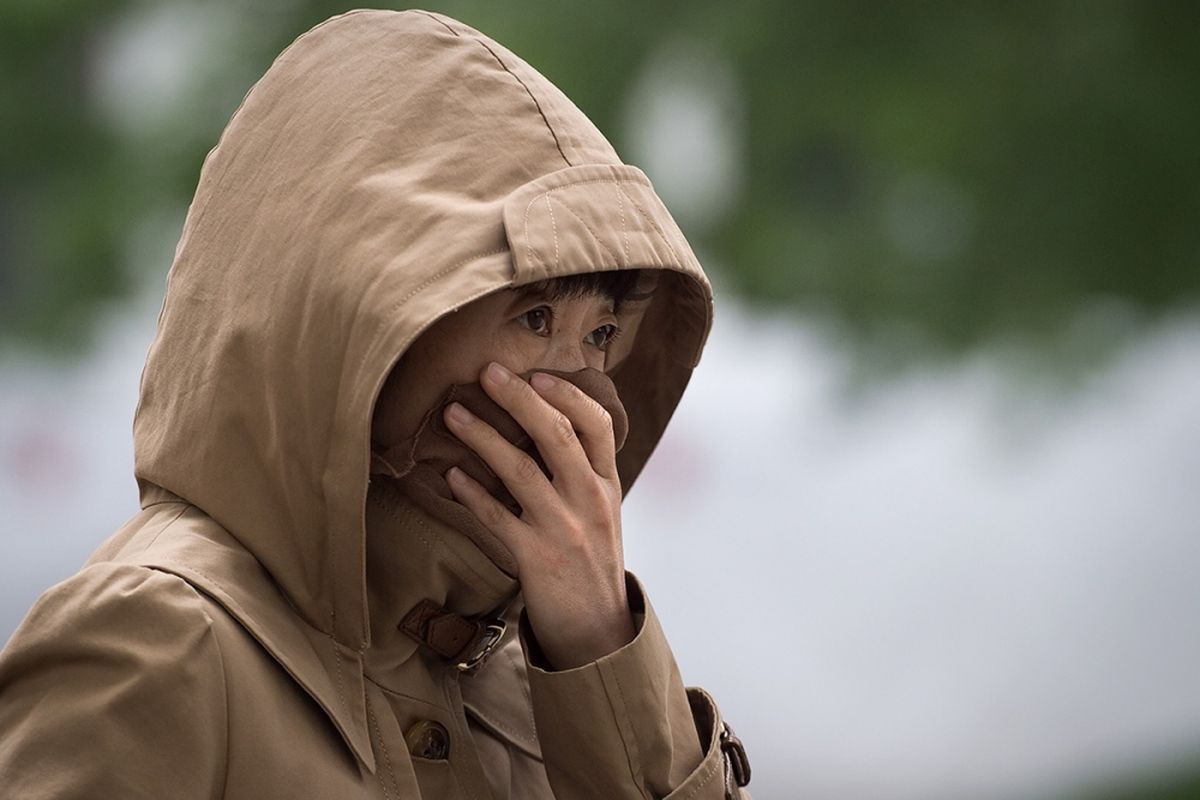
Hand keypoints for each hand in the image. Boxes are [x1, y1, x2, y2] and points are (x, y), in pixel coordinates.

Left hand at [442, 361, 634, 668]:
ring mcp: (563, 529)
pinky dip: (471, 493)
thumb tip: (545, 422)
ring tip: (452, 414)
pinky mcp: (535, 558)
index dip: (569, 394)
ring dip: (482, 437)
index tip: (538, 374)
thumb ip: (581, 472)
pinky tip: (450, 476)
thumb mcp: (602, 512)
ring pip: (519, 470)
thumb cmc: (592, 563)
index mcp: (607, 484)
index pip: (598, 425)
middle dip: (519, 398)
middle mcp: (589, 501)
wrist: (598, 631)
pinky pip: (495, 517)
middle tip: (487, 372)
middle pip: (556, 435)